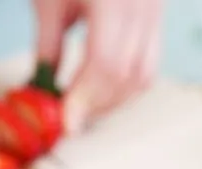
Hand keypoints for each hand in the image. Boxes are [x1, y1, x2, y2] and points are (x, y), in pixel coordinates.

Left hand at [33, 0, 163, 133]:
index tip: (66, 123)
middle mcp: (143, 6)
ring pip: (142, 75)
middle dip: (95, 105)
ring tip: (83, 106)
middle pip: (125, 75)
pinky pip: (149, 63)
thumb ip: (48, 49)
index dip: (84, 100)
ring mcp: (155, 12)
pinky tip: (101, 89)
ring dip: (112, 99)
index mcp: (112, 0)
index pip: (104, 64)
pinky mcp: (158, 17)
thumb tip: (44, 93)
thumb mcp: (49, 3)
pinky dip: (126, 85)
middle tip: (69, 119)